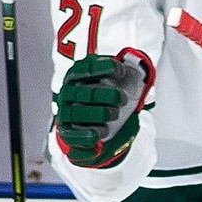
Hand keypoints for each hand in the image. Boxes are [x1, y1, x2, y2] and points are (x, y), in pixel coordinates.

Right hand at [55, 52, 151, 167]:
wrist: (88, 119)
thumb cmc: (99, 95)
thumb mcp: (108, 79)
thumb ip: (118, 71)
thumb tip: (135, 66)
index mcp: (76, 75)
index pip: (86, 68)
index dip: (104, 68)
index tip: (121, 70)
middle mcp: (68, 93)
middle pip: (84, 92)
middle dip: (106, 95)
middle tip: (123, 98)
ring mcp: (65, 113)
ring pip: (78, 112)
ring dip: (99, 113)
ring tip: (114, 114)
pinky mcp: (67, 132)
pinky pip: (74, 135)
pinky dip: (88, 134)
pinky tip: (101, 132)